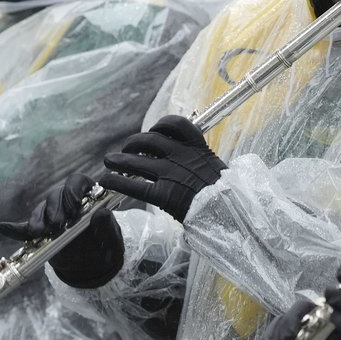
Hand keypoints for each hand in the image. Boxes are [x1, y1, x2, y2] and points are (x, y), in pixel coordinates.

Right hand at [0, 173, 123, 288]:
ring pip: (41, 210)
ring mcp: (51, 214)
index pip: (78, 182)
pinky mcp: (40, 230)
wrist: (93, 265)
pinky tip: (4, 228)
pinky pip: (25, 228)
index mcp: (87, 196)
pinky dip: (15, 229)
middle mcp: (67, 201)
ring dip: (39, 220)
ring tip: (38, 232)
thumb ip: (106, 227)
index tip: (74, 206)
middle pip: (56, 195)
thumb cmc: (104, 247)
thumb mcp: (109, 239)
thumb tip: (102, 213)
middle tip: (57, 224)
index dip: (74, 190)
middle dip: (55, 208)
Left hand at [101, 115, 226, 221]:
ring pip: (137, 161)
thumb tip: (192, 162)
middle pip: (150, 141)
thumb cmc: (227, 196)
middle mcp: (182, 157)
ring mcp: (172, 175)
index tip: (154, 131)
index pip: (176, 125)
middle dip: (134, 143)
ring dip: (119, 160)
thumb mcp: (217, 171)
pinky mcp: (164, 196)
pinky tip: (107, 181)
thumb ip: (201, 163)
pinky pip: (134, 186)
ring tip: (109, 161)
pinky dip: (117, 181)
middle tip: (126, 150)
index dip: (160, 125)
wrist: (233, 215)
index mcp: (198, 149)